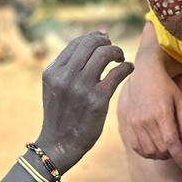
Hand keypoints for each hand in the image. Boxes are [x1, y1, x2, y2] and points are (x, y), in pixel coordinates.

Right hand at [35, 32, 133, 171]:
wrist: (59, 144)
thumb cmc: (61, 114)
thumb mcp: (54, 88)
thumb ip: (67, 68)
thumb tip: (90, 42)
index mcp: (53, 72)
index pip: (76, 43)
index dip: (93, 37)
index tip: (104, 39)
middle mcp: (65, 77)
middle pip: (90, 44)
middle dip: (106, 42)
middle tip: (113, 48)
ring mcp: (81, 88)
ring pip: (104, 54)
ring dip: (116, 51)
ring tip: (120, 58)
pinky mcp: (98, 100)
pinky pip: (117, 73)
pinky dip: (126, 66)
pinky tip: (128, 68)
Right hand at [117, 60, 181, 170]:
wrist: (142, 75)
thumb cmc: (164, 87)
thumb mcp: (180, 101)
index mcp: (162, 114)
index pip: (172, 143)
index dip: (180, 158)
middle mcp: (146, 121)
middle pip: (161, 150)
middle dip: (171, 155)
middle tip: (176, 149)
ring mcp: (134, 124)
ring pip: (149, 152)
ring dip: (159, 155)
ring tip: (165, 149)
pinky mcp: (127, 125)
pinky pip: (137, 148)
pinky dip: (146, 153)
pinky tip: (153, 147)